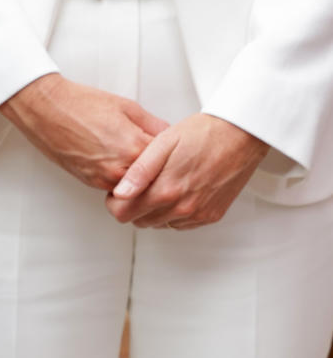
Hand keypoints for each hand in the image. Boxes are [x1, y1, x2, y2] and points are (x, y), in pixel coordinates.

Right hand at [2, 73, 168, 192]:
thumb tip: (169, 135)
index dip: (174, 157)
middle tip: (167, 165)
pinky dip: (125, 180)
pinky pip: (117, 187)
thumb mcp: (128, 107)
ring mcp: (105, 179)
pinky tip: (124, 165)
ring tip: (143, 164)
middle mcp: (120, 168)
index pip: (168, 162)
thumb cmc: (81, 105)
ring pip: (135, 189)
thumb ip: (152, 125)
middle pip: (154, 181)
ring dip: (142, 180)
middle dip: (161, 173)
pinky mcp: (92, 183)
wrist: (49, 112)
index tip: (178, 154)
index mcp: (134, 147)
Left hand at [105, 114, 268, 229]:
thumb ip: (139, 171)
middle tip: (144, 183)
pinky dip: (175, 212)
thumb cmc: (204, 132)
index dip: (116, 202)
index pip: (123, 214)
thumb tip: (120, 194)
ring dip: (156, 210)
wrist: (242, 133)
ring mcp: (198, 214)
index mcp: (166, 190)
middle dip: (135, 205)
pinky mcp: (211, 215)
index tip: (121, 189)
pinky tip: (181, 190)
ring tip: (165, 182)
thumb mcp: (163, 143)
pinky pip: (181, 224)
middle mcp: (182, 208)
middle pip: (140, 221)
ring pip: (160, 224)